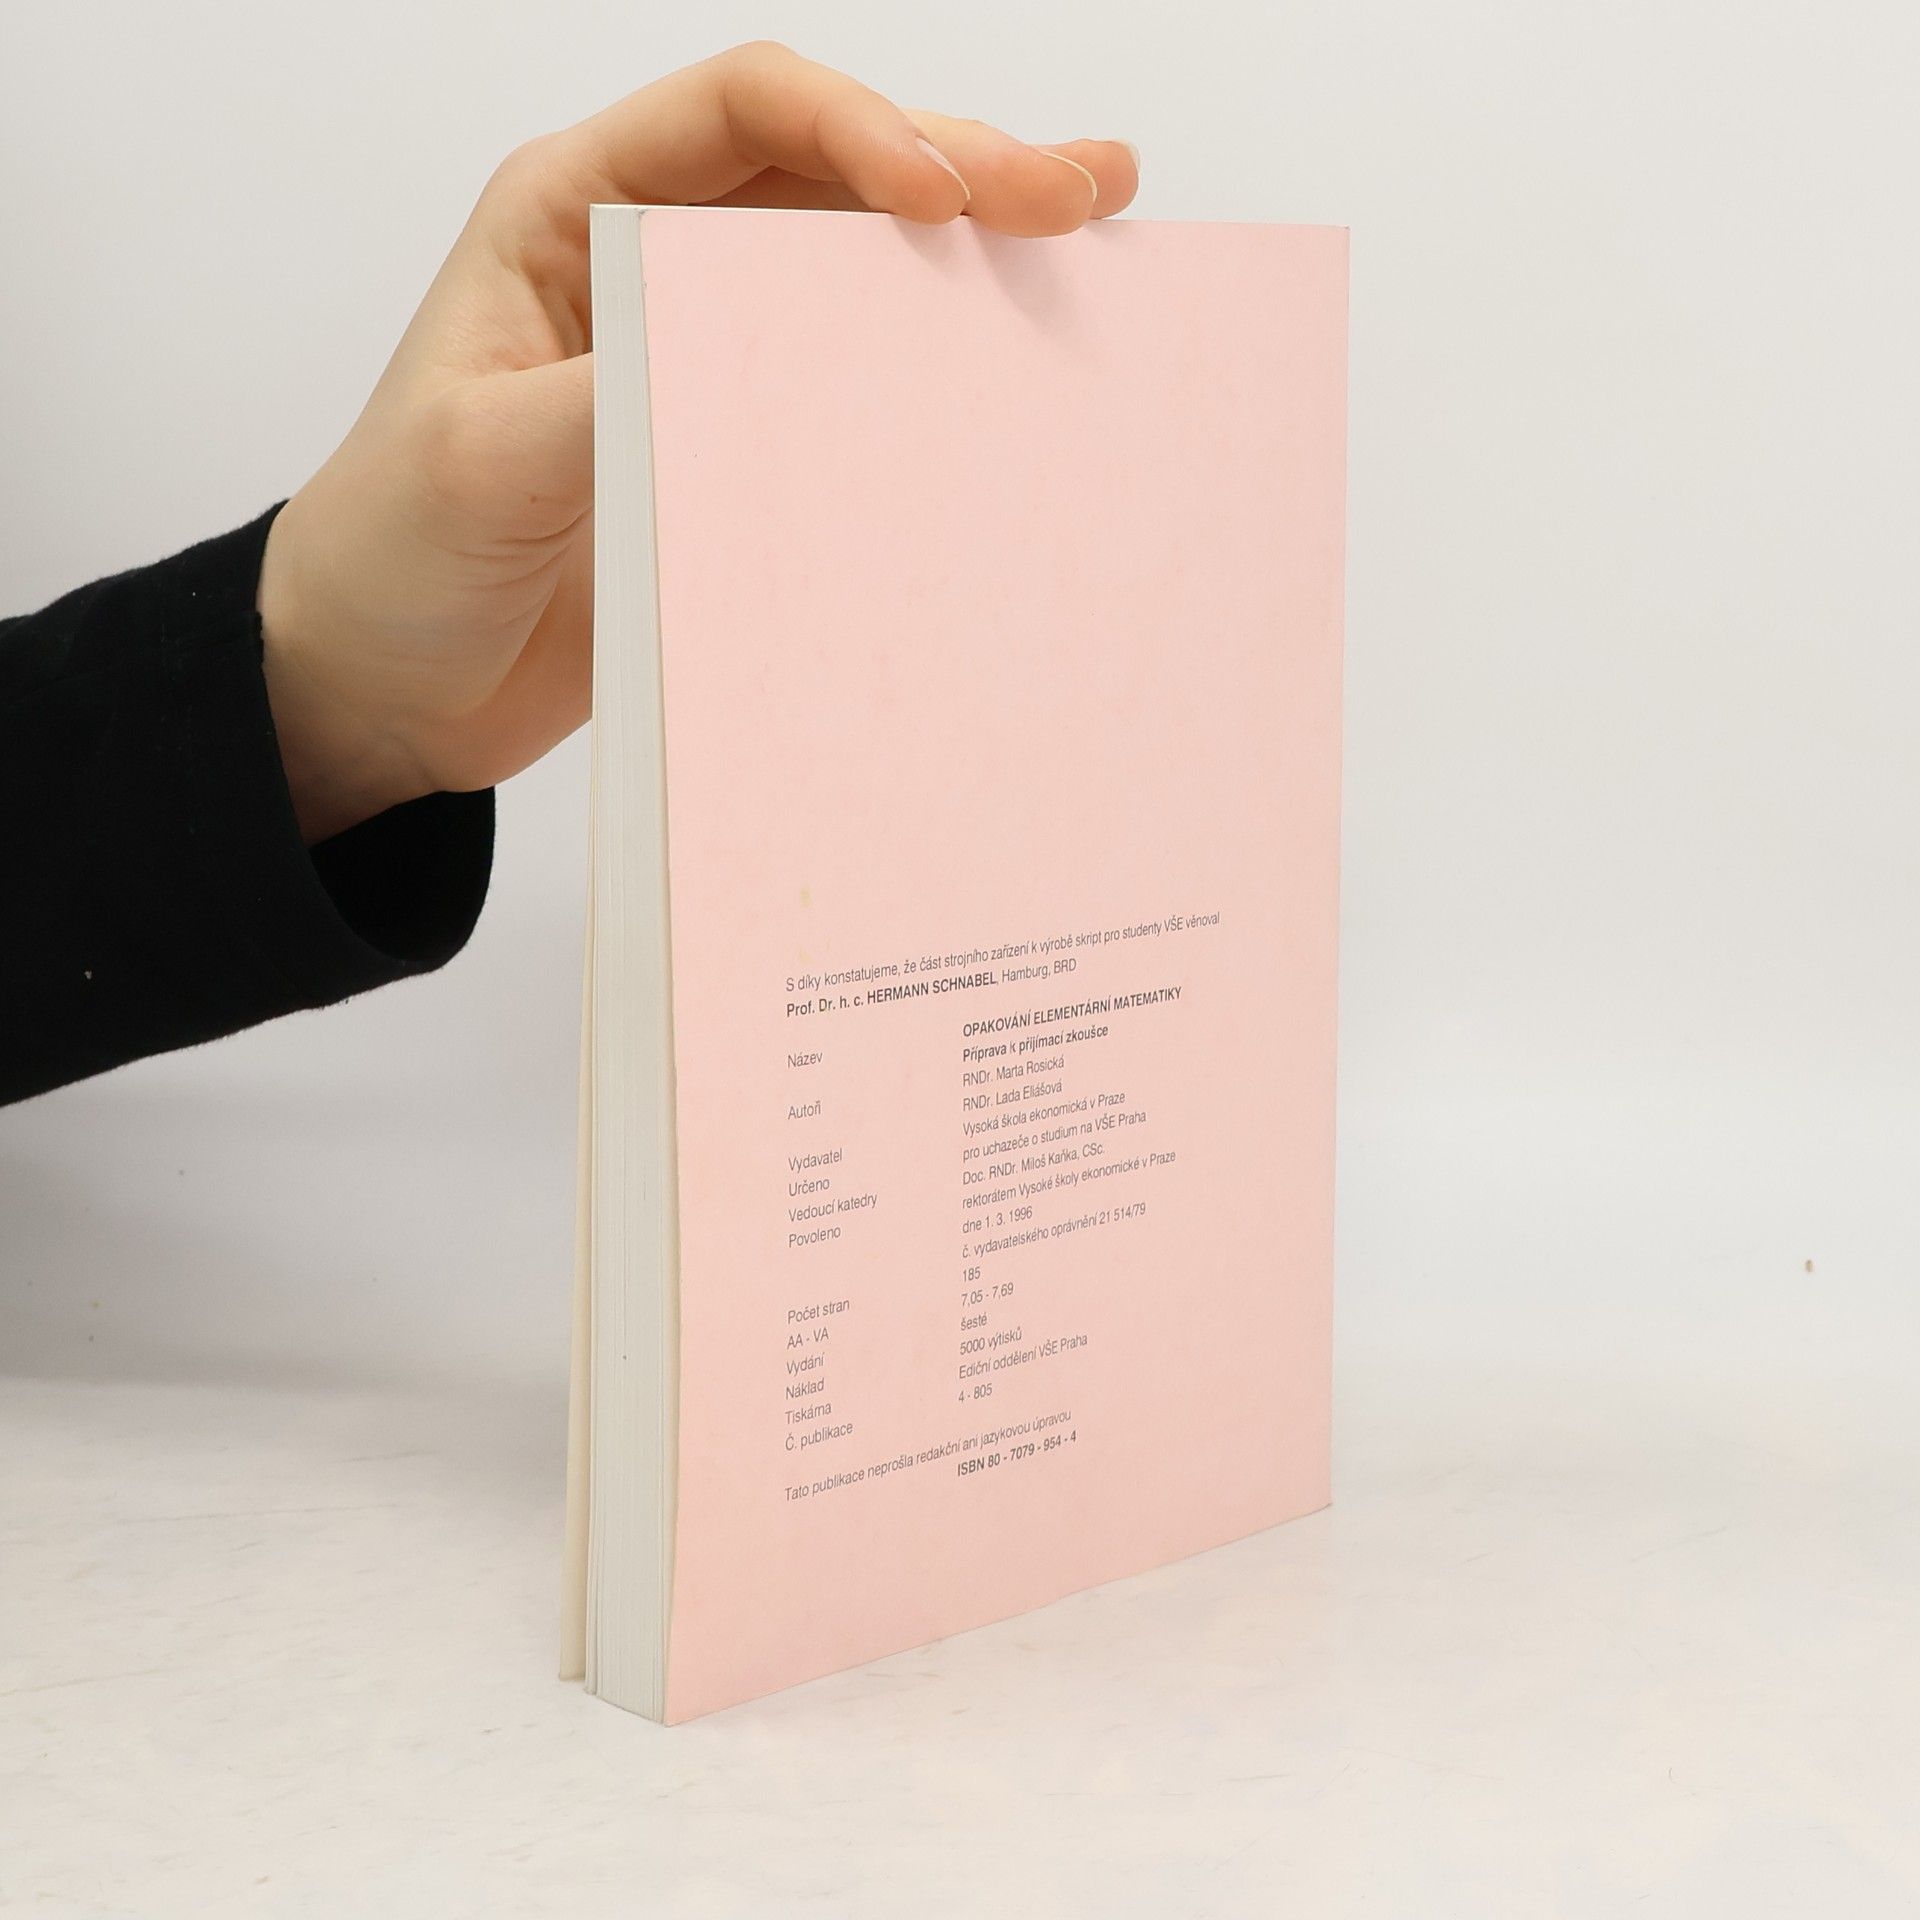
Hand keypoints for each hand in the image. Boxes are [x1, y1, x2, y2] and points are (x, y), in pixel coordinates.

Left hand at [257, 42, 1138, 841]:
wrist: (384, 690)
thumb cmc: (391, 556)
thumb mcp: (479, 464)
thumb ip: (608, 396)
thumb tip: (743, 358)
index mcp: (574, 212)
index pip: (744, 112)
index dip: (859, 129)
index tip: (943, 197)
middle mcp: (653, 262)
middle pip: (833, 174)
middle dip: (963, 168)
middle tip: (1082, 193)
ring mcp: (707, 361)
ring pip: (863, 272)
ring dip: (976, 253)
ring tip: (1093, 232)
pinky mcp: (738, 455)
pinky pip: (857, 393)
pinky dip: (941, 373)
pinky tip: (1019, 363)